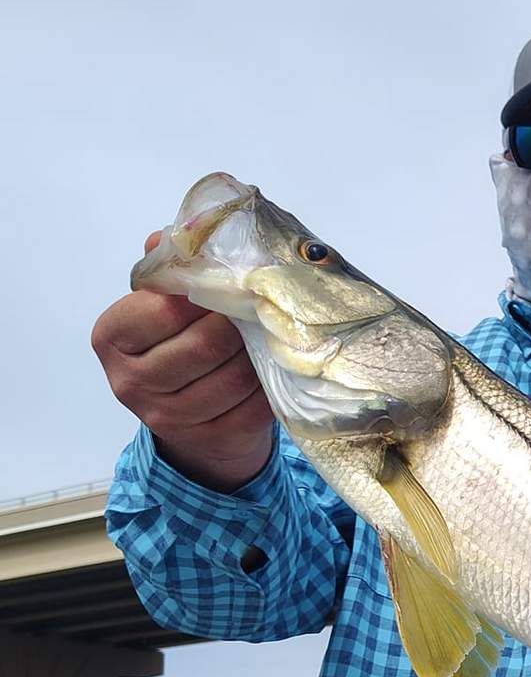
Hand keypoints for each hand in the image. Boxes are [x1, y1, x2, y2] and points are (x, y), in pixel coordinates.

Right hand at [91, 231, 273, 491]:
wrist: (194, 419)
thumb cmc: (179, 343)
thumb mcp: (163, 304)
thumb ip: (170, 269)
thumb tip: (173, 237)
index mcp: (112, 337)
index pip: (162, 308)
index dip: (202, 293)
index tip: (228, 282)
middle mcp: (130, 382)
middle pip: (203, 344)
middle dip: (239, 323)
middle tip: (260, 307)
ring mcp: (169, 418)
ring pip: (234, 376)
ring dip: (260, 352)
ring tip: (269, 335)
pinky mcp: (210, 439)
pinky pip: (254, 405)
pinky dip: (272, 382)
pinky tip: (273, 367)